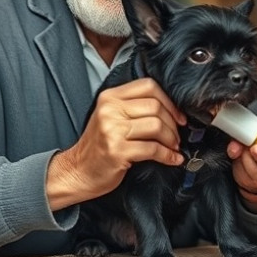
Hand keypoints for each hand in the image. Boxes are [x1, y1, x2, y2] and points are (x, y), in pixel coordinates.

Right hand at [46, 78, 186, 209]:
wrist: (78, 171)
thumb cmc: (99, 146)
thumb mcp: (111, 117)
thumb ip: (134, 107)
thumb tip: (172, 110)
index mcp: (110, 97)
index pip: (148, 86)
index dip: (169, 101)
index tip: (178, 115)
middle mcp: (110, 110)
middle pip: (155, 106)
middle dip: (173, 123)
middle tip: (177, 136)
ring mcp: (112, 130)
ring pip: (156, 126)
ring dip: (171, 139)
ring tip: (173, 147)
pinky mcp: (117, 151)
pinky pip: (153, 149)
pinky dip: (167, 155)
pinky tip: (172, 159)